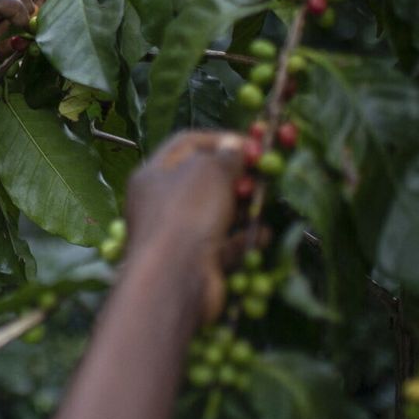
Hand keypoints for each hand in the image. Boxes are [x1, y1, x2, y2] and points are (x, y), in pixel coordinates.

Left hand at [123, 131, 246, 322]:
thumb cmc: (186, 213)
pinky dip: (244, 238)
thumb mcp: (208, 171)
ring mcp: (177, 233)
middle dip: (235, 175)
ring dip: (243, 207)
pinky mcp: (195, 261)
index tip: (254, 144)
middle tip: (262, 176)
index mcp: (153, 173)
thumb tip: (235, 146)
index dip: (221, 139)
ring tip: (265, 202)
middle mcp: (160, 202)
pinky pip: (224, 244)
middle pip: (203, 179)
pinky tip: (265, 233)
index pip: (187, 143)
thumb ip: (226, 156)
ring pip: (215, 213)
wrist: (174, 279)